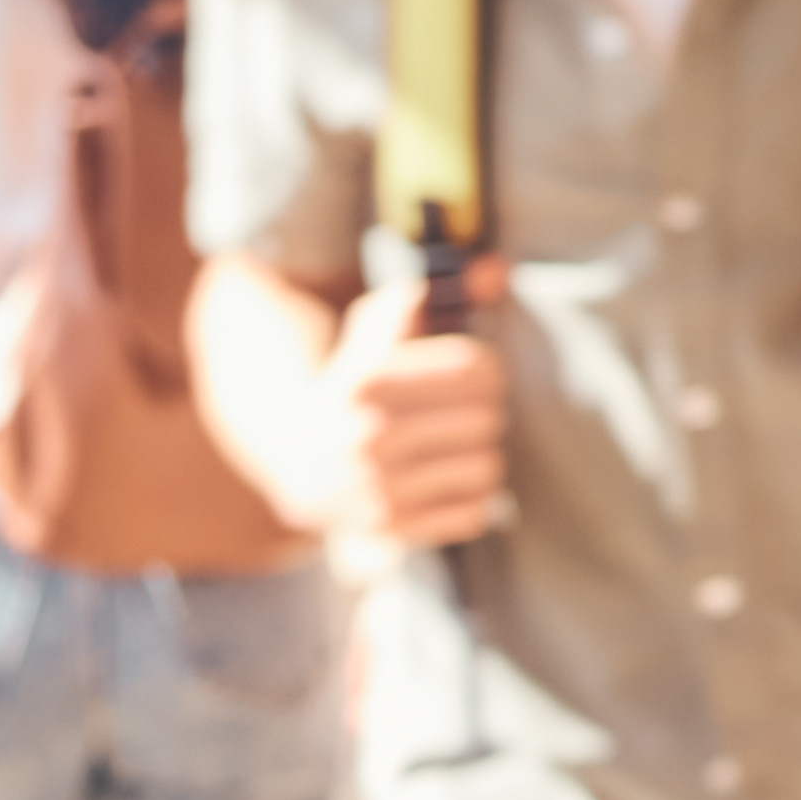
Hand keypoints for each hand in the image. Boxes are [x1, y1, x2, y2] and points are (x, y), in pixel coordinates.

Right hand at [318, 286, 512, 551]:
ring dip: (480, 458)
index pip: (475, 369)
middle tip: (464, 416)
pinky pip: (475, 512)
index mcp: (365, 382)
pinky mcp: (393, 530)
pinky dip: (471, 500)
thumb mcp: (377, 339)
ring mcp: (378, 488)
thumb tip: (498, 269)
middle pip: (487, 417)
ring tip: (454, 451)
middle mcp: (366, 436)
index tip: (475, 375)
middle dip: (483, 413)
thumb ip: (432, 298)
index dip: (486, 369)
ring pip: (487, 467)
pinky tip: (446, 485)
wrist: (302, 470)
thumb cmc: (355, 395)